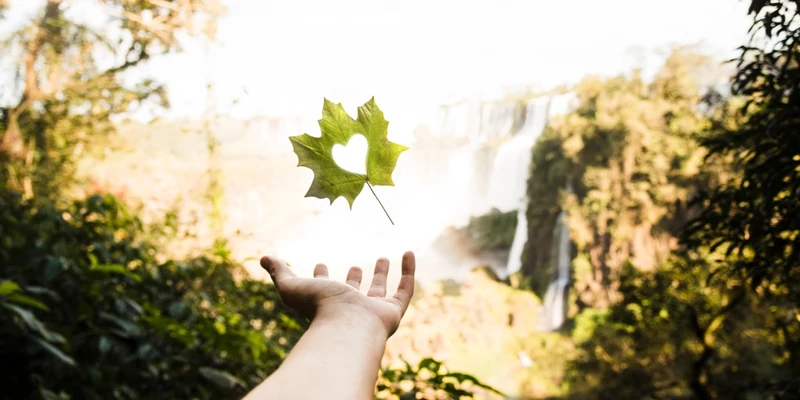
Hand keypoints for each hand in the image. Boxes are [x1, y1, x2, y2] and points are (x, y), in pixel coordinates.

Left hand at [260, 251, 415, 337]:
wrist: (346, 325)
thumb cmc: (318, 307)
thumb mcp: (292, 286)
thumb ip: (279, 272)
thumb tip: (264, 257)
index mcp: (325, 305)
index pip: (322, 291)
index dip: (320, 277)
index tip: (319, 263)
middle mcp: (350, 310)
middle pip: (353, 294)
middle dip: (355, 279)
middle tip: (357, 265)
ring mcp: (372, 312)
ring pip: (379, 292)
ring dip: (381, 275)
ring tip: (382, 257)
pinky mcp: (393, 312)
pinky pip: (405, 290)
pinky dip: (408, 271)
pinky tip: (408, 253)